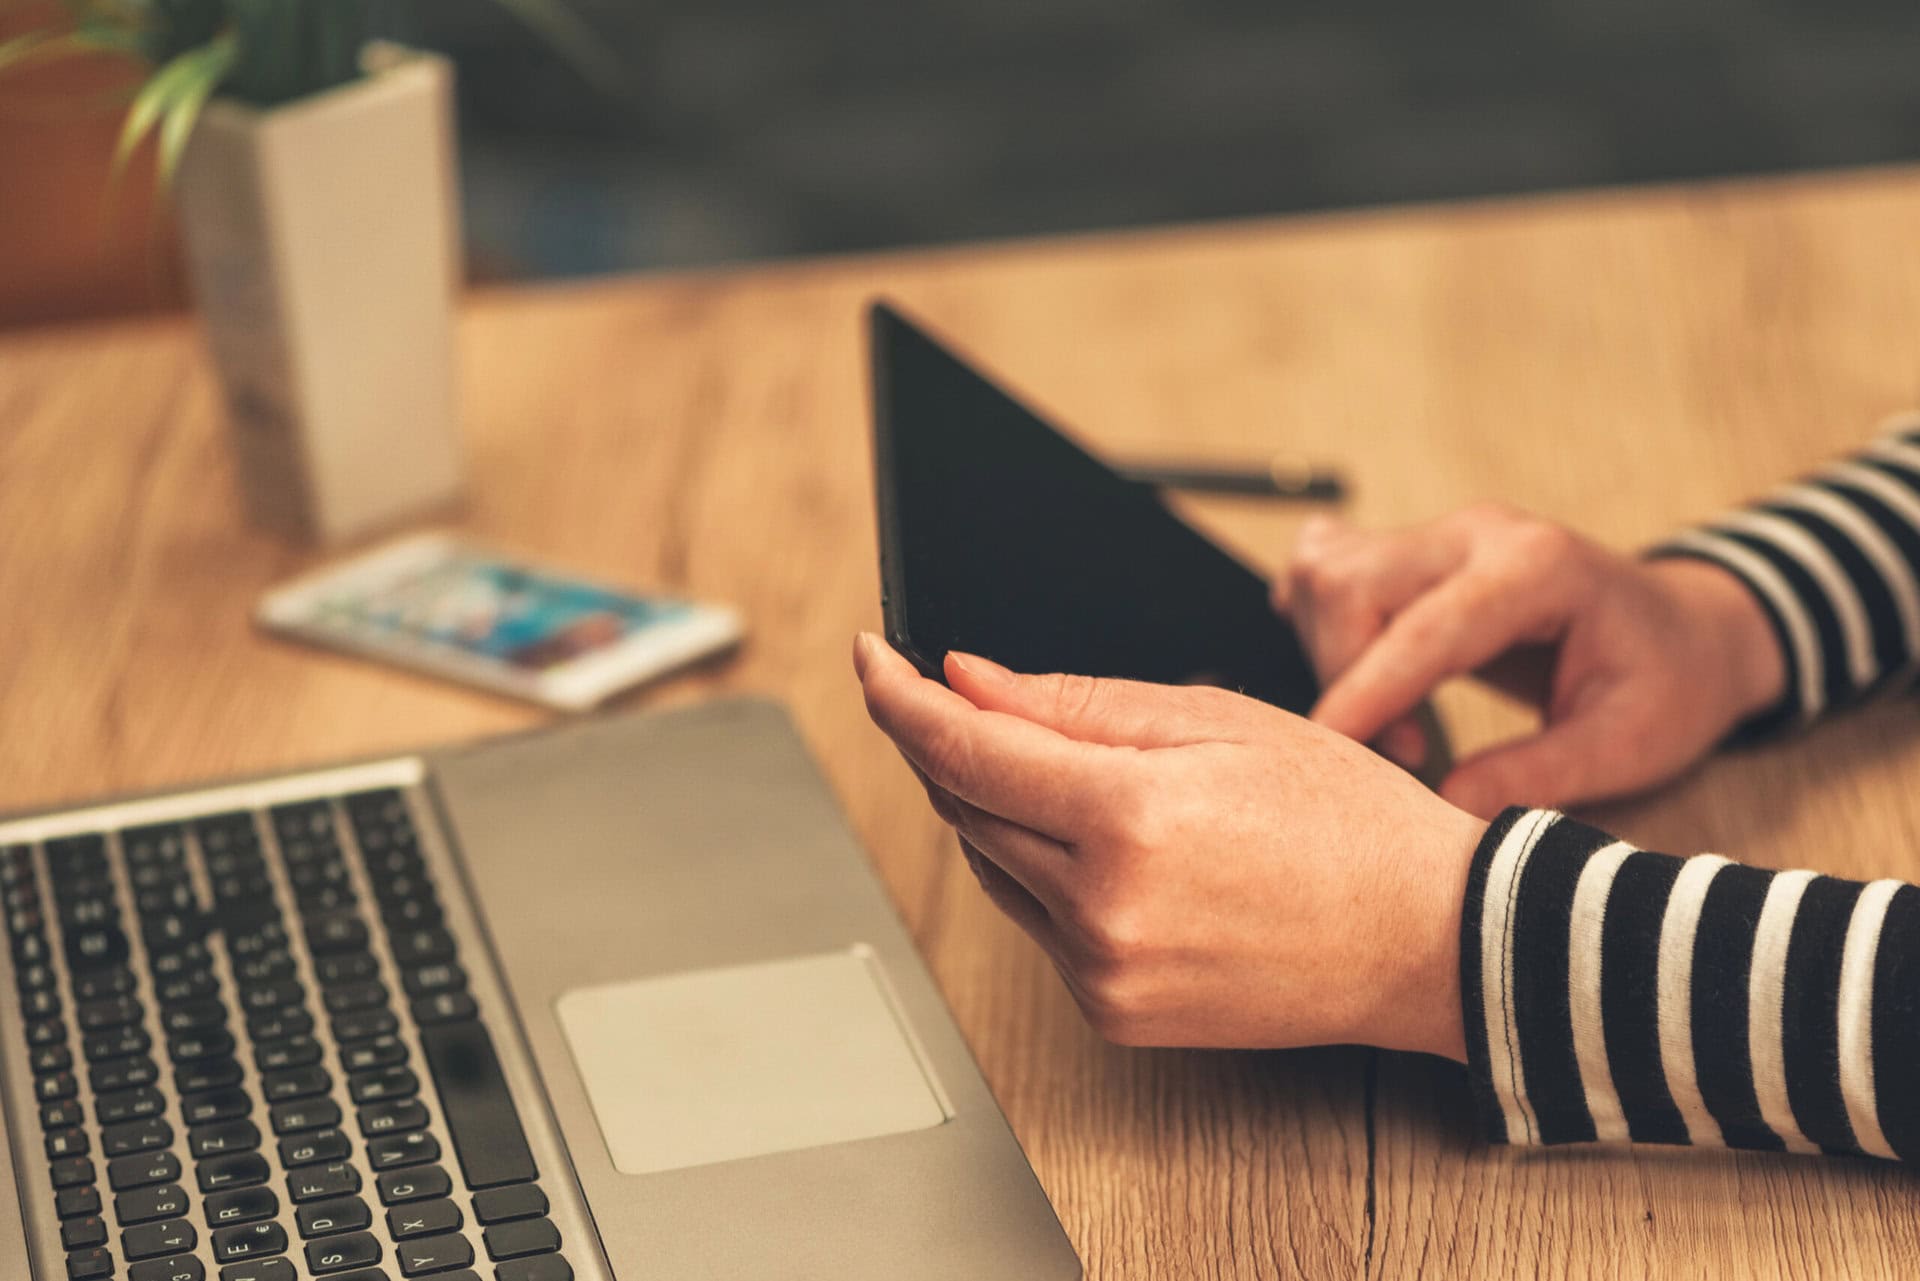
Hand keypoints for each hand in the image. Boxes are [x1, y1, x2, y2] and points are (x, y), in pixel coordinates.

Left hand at [853, 633, 1482, 1059]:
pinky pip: (1038, 924)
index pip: (962, 748)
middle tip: (963, 696)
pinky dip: (1042, 873)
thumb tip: (969, 681)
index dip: (899, 697)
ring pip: (993, 867)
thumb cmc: (1347, 819)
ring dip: (998, 809)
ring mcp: (1104, 972)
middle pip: (964, 807)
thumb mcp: (1219, 721)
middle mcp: (1103, 908)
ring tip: (1074, 774)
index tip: (873, 659)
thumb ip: (1076, 704)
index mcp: (1130, 819)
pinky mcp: (1114, 1014)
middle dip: (949, 743)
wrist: (1428, 940)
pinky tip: (1102, 846)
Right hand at [1277, 503, 1786, 817]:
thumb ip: (1537, 775)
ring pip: (1327, 572)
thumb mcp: (1629, 745)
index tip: (1333, 751)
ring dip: (1330, 651)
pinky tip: (1357, 670)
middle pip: (1352, 583)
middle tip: (1401, 749)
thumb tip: (1444, 806)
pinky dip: (1321, 622)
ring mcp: (1443, 534)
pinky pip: (1329, 567)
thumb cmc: (1669, 685)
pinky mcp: (1417, 550)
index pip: (1425, 626)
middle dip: (1345, 675)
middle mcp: (1479, 534)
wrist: (1687, 632)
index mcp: (1539, 567)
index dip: (1368, 693)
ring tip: (1388, 716)